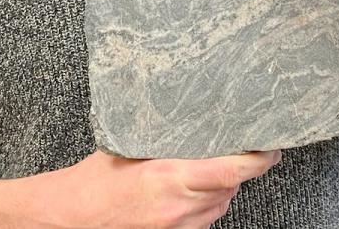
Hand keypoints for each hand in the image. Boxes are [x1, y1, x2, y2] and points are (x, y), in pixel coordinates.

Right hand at [34, 148, 280, 227]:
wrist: (69, 218)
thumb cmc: (93, 180)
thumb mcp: (130, 146)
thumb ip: (165, 139)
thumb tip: (192, 119)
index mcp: (170, 177)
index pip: (231, 171)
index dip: (258, 160)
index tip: (270, 147)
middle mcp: (179, 208)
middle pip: (230, 189)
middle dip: (236, 170)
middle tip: (235, 148)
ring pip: (218, 207)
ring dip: (220, 188)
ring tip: (202, 168)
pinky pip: (201, 222)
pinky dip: (202, 205)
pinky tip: (186, 192)